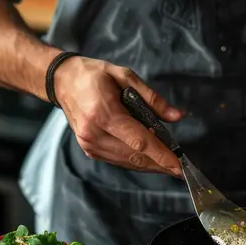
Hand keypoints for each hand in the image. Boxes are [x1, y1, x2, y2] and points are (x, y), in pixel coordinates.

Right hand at [54, 57, 182, 176]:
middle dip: (159, 164)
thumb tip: (177, 116)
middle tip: (181, 169)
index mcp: (103, 113)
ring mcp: (89, 144)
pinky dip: (135, 161)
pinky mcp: (88, 149)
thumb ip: (152, 98)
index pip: (138, 140)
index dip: (160, 155)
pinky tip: (149, 159)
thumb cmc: (94, 75)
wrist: (63, 81)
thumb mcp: (125, 76)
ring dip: (149, 165)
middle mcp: (94, 133)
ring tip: (169, 165)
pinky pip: (117, 160)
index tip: (179, 165)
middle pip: (134, 156)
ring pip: (126, 162)